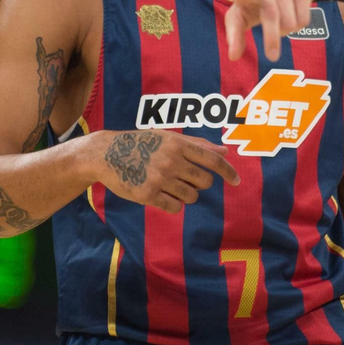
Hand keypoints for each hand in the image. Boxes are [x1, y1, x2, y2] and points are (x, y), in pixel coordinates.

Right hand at [96, 131, 239, 213]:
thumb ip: (197, 144)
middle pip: (204, 182)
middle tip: (184, 178)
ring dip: (184, 194)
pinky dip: (172, 203)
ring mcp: (160, 178)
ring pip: (191, 196)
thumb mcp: (167, 137)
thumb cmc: (140, 143)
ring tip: (168, 185)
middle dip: (199, 183)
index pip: (212, 160)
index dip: (228, 172)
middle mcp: (171, 161)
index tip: (237, 181)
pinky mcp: (148, 194)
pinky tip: (160, 194)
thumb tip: (224, 151)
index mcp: (178, 144)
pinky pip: (175, 207)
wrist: (106, 154)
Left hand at [225, 0, 324, 61]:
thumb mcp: (241, 15)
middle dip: (271, 37)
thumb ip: (234, 35)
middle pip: (271, 14)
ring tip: (279, 22)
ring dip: (284, 31)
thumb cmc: (255, 2)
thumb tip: (233, 57)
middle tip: (272, 57)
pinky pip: (303, 19)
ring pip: (289, 22)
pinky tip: (292, 15)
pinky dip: (297, 26)